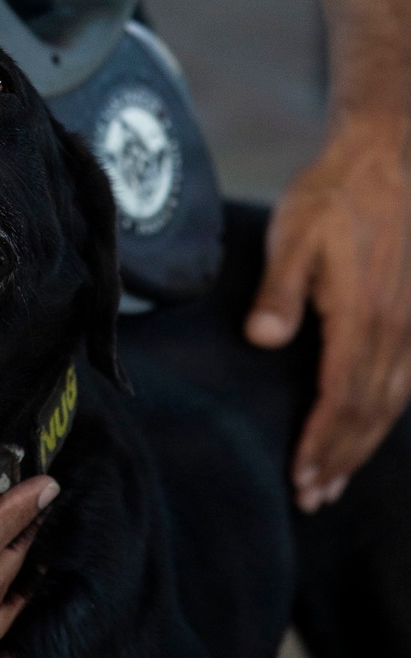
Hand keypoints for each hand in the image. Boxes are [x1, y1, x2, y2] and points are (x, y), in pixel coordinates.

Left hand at [245, 115, 410, 510]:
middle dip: (339, 458)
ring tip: (335, 482)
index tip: (301, 478)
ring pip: (390, 404)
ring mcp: (410, 325)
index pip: (341, 398)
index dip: (322, 443)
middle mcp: (394, 330)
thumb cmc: (331, 197)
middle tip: (312, 497)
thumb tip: (262, 340)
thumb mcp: (294, 236)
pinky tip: (369, 431)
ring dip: (361, 447)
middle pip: (367, 412)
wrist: (382, 159)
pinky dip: (384, 417)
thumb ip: (280, 292)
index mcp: (362, 316)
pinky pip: (404, 382)